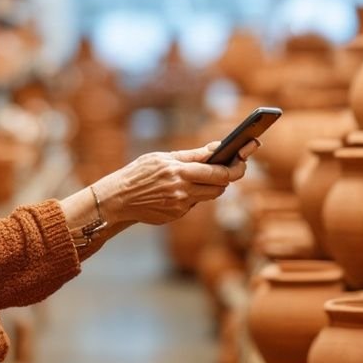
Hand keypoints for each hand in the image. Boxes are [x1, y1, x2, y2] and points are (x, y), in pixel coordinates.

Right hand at [93, 141, 252, 225]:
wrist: (118, 199)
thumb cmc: (140, 173)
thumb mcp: (163, 158)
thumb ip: (192, 155)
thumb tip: (217, 147)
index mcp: (179, 171)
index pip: (219, 172)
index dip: (236, 167)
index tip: (244, 160)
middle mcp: (182, 190)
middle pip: (220, 186)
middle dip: (227, 177)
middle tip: (231, 167)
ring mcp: (180, 205)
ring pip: (209, 195)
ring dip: (211, 186)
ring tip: (200, 176)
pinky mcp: (176, 215)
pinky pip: (194, 204)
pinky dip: (193, 195)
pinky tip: (179, 190)